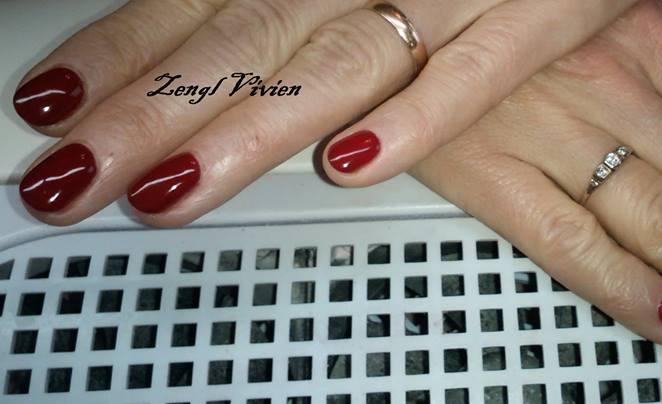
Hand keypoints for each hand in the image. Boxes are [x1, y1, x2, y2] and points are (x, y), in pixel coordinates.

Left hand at [14, 0, 635, 224]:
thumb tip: (184, 41)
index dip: (119, 54)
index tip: (54, 107)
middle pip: (243, 39)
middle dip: (149, 112)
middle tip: (78, 177)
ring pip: (338, 60)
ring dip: (251, 127)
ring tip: (176, 192)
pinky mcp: (539, 11)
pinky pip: (478, 69)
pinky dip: (421, 117)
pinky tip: (358, 164)